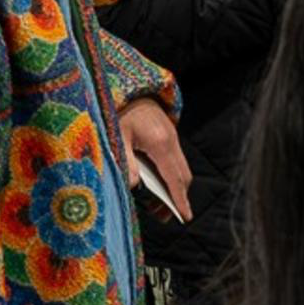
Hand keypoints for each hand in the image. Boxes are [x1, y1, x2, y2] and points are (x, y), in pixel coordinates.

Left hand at [119, 94, 193, 222]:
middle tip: (169, 216)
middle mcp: (171, 140)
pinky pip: (175, 159)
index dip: (179, 199)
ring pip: (181, 168)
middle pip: (183, 175)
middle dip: (179, 197)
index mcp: (159, 142)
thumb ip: (126, 162)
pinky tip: (159, 183)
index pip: (173, 177)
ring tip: (162, 205)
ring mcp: (172, 137)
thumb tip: (134, 186)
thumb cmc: (119, 111)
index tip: (186, 217)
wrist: (129, 87)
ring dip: (176, 187)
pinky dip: (171, 175)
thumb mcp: (117, 136)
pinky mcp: (169, 135)